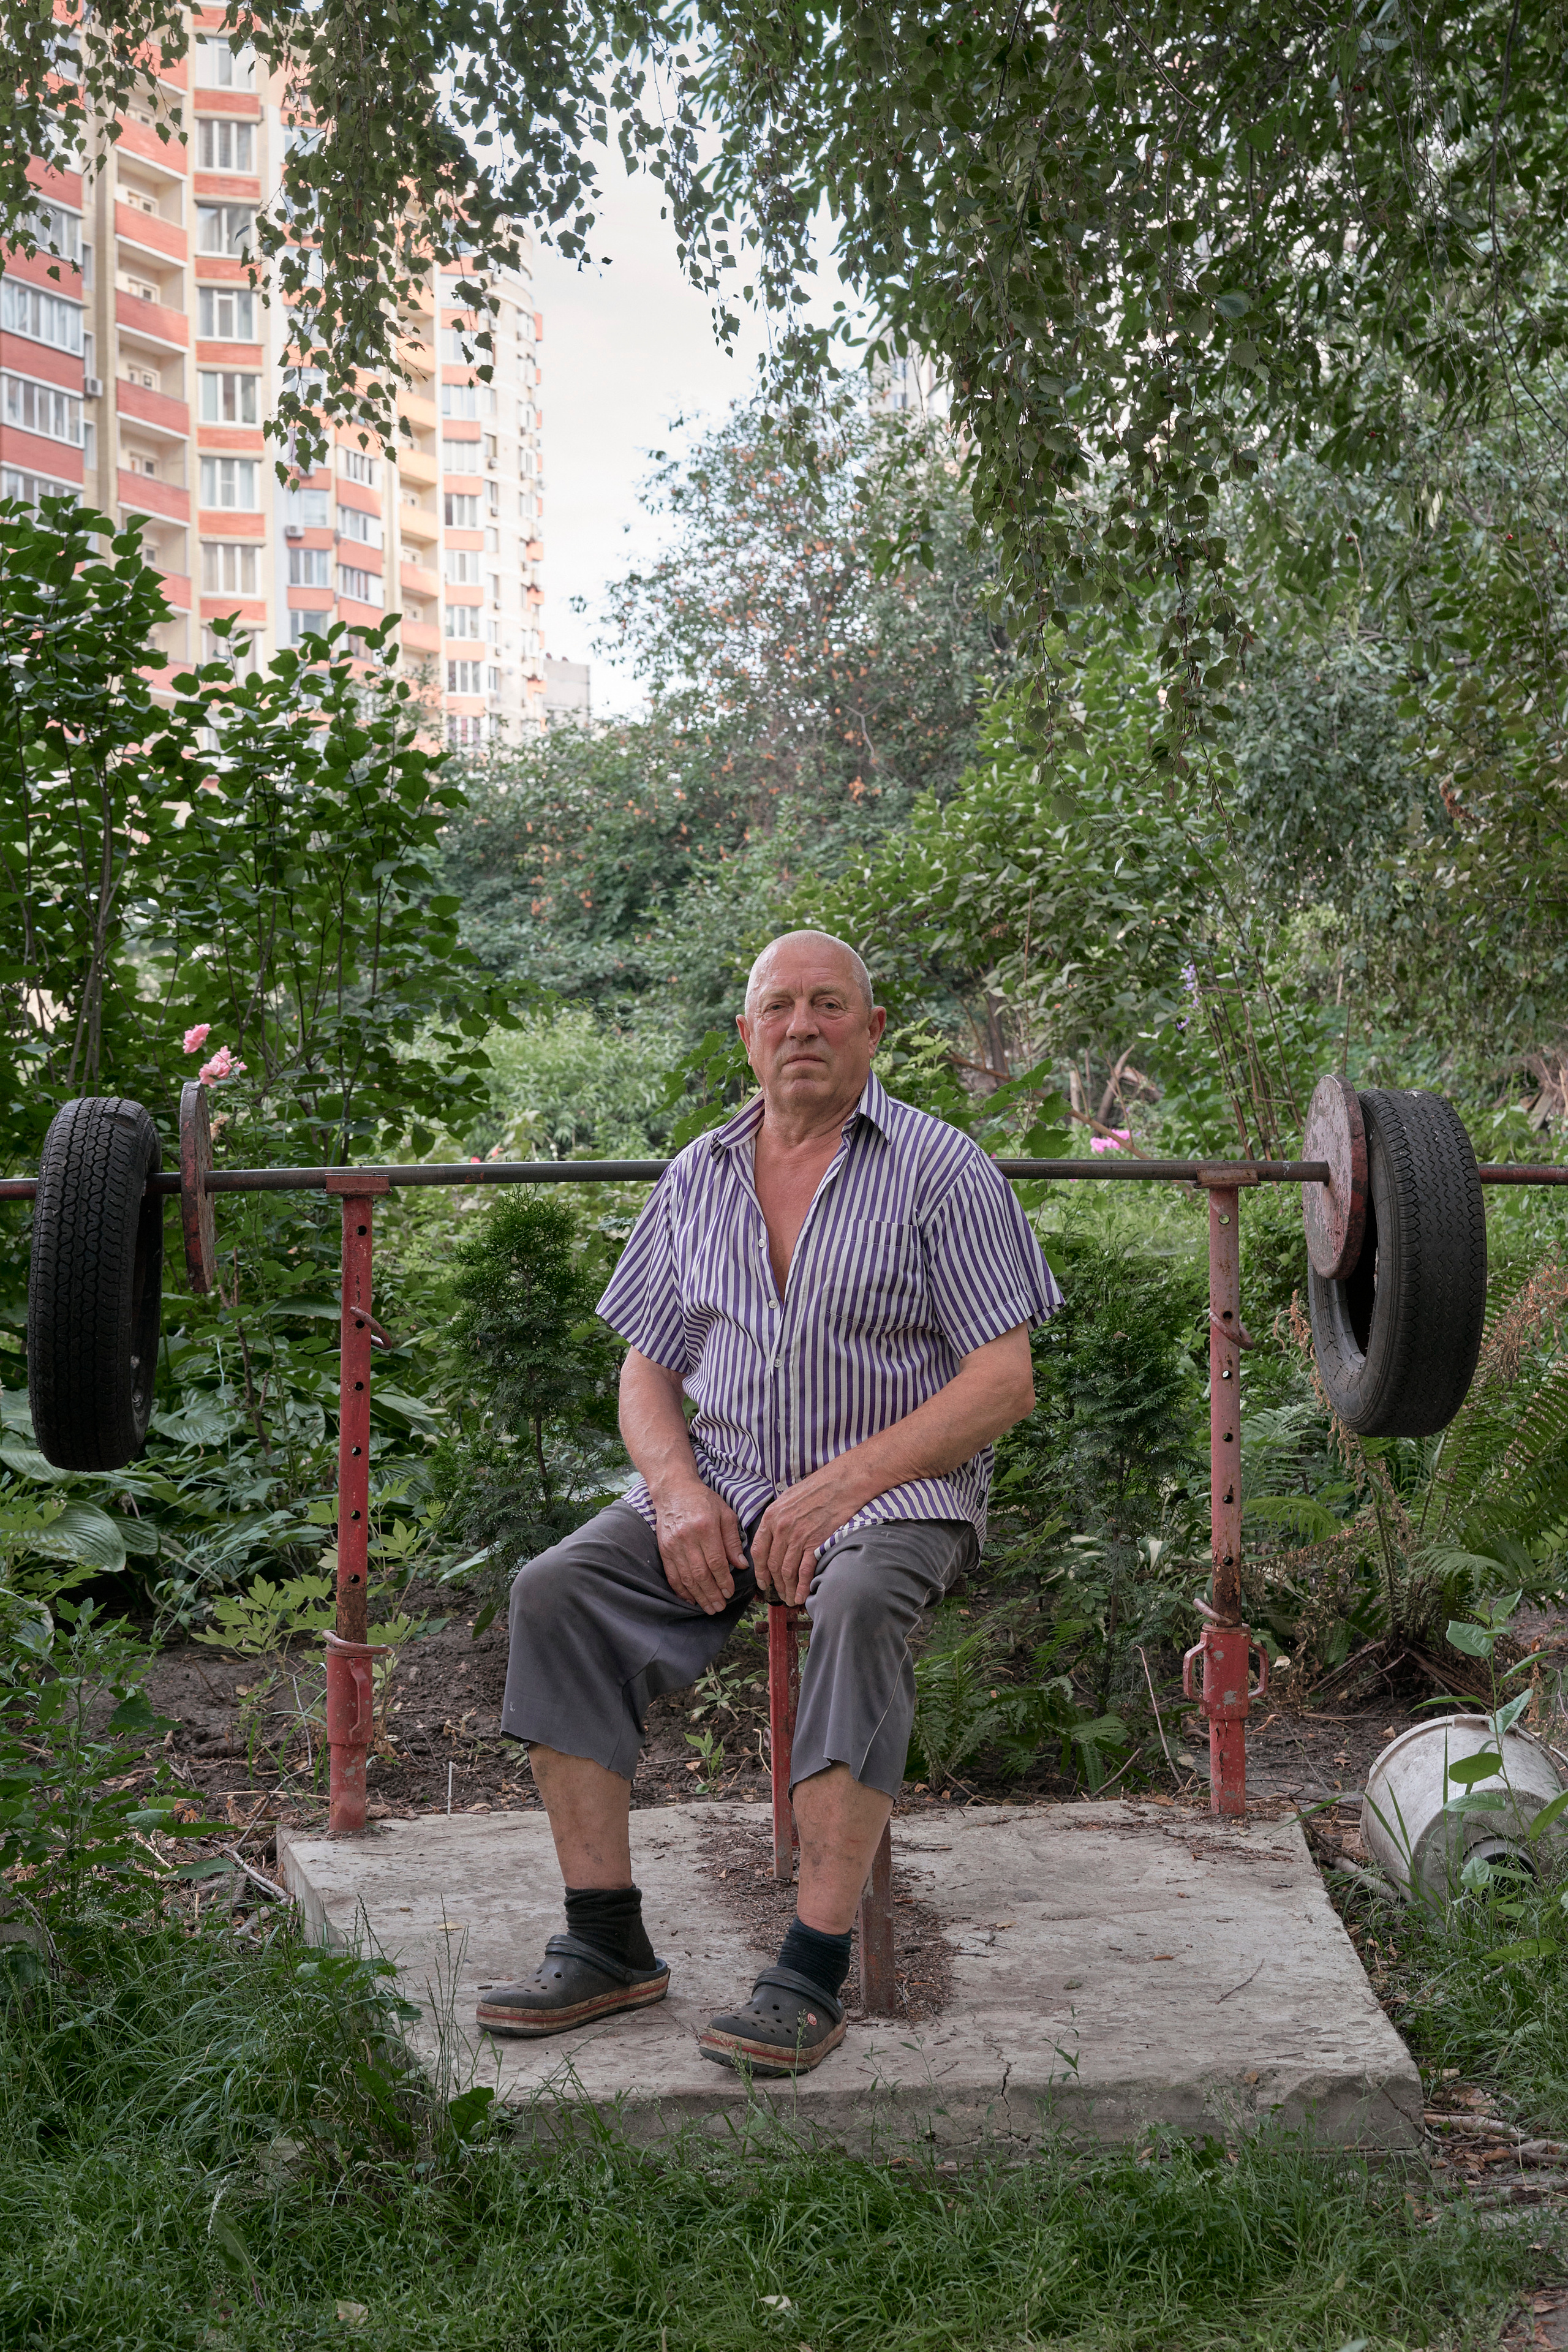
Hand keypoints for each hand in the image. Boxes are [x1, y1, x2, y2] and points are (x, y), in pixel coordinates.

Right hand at [651, 1478, 747, 1614]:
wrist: (674, 1490)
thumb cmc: (703, 1500)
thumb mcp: (725, 1514)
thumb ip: (732, 1540)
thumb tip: (741, 1565)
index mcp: (705, 1528)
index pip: (716, 1562)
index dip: (724, 1581)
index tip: (730, 1593)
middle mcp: (688, 1538)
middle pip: (701, 1574)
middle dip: (712, 1594)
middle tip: (720, 1607)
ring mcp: (673, 1545)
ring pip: (686, 1578)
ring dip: (698, 1596)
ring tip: (709, 1608)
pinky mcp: (663, 1549)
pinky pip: (672, 1575)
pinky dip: (680, 1590)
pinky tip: (690, 1599)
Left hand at [752, 1463, 859, 1606]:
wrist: (842, 1482)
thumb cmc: (818, 1487)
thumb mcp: (788, 1498)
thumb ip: (778, 1518)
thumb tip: (774, 1535)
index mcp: (772, 1517)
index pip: (758, 1550)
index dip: (759, 1570)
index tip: (763, 1581)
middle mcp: (781, 1529)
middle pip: (773, 1565)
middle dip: (775, 1584)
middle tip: (778, 1594)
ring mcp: (798, 1537)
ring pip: (787, 1571)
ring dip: (787, 1589)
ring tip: (790, 1599)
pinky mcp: (816, 1543)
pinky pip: (805, 1571)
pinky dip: (802, 1586)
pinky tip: (802, 1596)